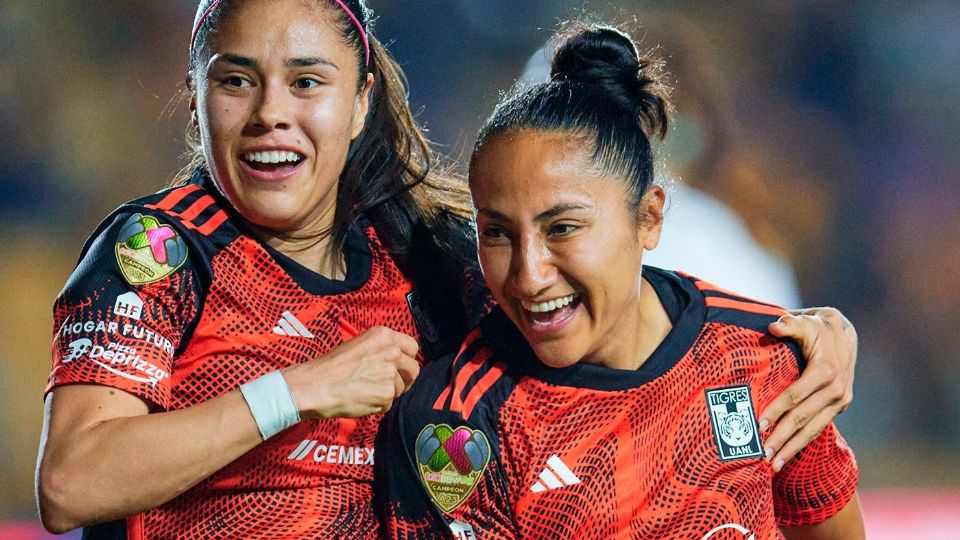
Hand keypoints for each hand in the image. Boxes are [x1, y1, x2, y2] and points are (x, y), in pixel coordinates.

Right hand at [283, 326, 419, 418]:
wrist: (314, 386)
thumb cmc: (331, 367)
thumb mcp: (359, 345)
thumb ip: (381, 349)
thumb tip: (398, 360)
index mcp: (384, 335)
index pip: (412, 347)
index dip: (407, 359)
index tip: (400, 367)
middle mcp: (391, 351)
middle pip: (414, 369)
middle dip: (405, 379)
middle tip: (390, 385)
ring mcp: (390, 373)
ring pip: (401, 388)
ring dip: (388, 393)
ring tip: (365, 391)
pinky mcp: (386, 394)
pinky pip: (389, 404)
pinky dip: (377, 405)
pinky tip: (361, 399)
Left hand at [760, 307, 856, 471]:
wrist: (844, 334)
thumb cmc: (816, 327)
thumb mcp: (805, 322)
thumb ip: (790, 324)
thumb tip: (774, 326)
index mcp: (826, 370)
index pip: (796, 394)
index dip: (777, 409)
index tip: (760, 424)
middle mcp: (836, 389)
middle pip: (803, 418)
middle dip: (783, 438)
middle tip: (763, 456)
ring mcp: (840, 401)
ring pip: (813, 429)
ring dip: (792, 448)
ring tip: (773, 466)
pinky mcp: (839, 407)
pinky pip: (818, 428)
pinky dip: (802, 443)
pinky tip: (787, 456)